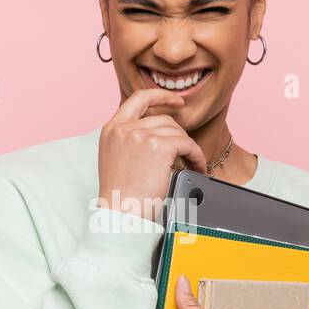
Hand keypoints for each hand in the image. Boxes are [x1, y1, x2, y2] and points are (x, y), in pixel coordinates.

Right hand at [97, 88, 207, 221]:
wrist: (120, 213)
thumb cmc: (120, 196)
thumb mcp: (114, 158)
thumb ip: (128, 140)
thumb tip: (154, 135)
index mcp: (111, 129)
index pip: (138, 98)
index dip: (160, 95)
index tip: (176, 100)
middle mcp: (125, 128)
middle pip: (163, 119)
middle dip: (178, 134)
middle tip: (186, 151)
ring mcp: (141, 135)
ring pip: (177, 132)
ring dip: (188, 148)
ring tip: (193, 163)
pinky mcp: (159, 146)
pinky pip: (187, 144)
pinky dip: (196, 155)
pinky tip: (197, 166)